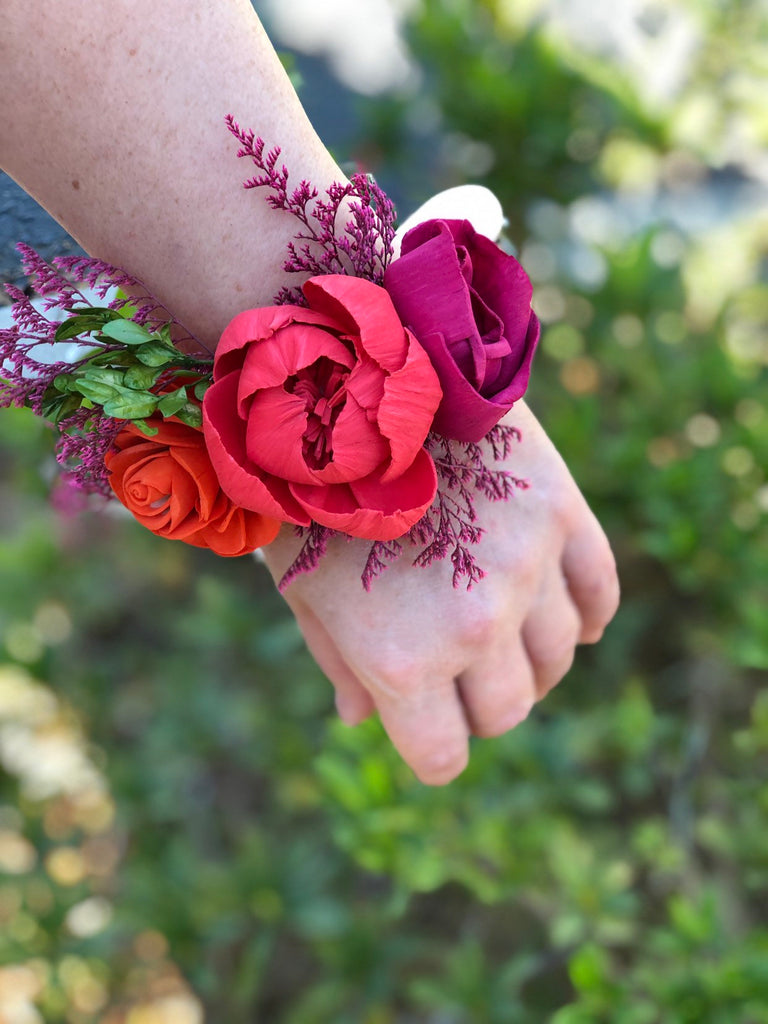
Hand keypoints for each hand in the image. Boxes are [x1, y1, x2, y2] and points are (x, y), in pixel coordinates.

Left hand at [261, 400, 618, 784]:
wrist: (348, 375)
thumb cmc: (307, 488)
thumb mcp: (300, 587)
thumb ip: (337, 661)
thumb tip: (361, 719)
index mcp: (402, 658)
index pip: (443, 756)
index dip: (432, 749)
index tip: (426, 728)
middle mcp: (474, 624)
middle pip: (508, 711)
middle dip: (478, 706)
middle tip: (456, 674)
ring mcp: (526, 566)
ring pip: (558, 659)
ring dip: (530, 661)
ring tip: (501, 635)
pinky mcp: (559, 510)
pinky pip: (599, 591)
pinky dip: (587, 614)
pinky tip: (566, 614)